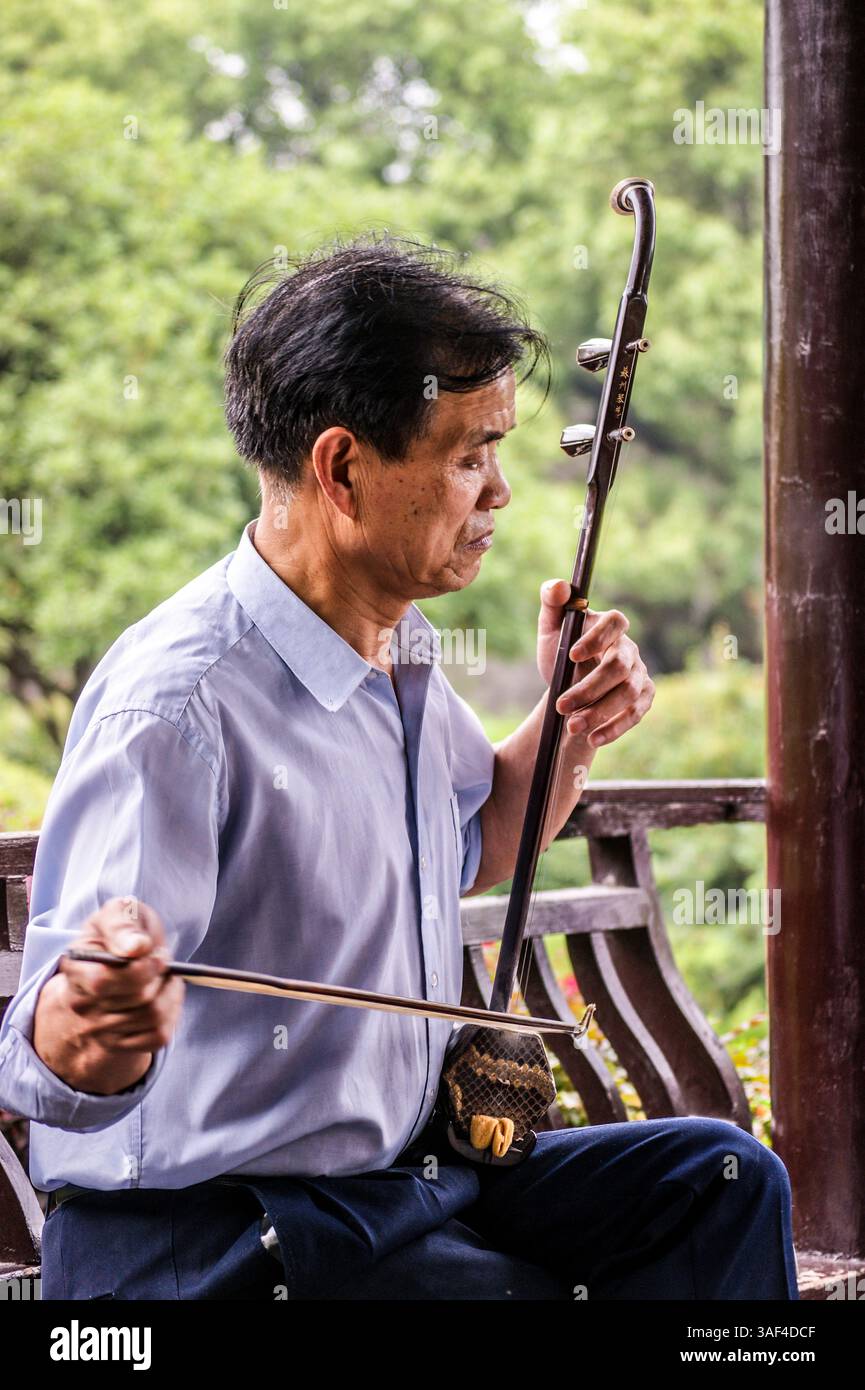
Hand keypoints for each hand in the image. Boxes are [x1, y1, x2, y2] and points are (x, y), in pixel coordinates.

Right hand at [33, 896, 183, 1094]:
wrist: (113, 966)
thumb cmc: (118, 935)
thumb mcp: (117, 913)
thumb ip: (122, 924)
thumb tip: (137, 947)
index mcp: (76, 969)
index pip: (102, 983)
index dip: (138, 970)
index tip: (157, 953)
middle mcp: (81, 1005)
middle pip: (137, 999)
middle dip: (160, 975)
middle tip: (162, 958)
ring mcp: (100, 1029)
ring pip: (152, 1016)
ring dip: (170, 990)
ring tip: (165, 974)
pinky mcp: (122, 1044)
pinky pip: (159, 1035)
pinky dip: (173, 1011)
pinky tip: (167, 994)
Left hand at [537, 579, 654, 748]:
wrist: (568, 687)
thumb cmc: (559, 651)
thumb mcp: (549, 628)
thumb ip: (551, 602)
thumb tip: (560, 586)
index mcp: (610, 626)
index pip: (615, 623)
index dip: (597, 638)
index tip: (571, 655)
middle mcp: (629, 648)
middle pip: (619, 667)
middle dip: (589, 689)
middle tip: (561, 706)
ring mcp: (639, 674)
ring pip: (628, 693)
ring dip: (600, 712)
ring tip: (572, 726)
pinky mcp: (643, 698)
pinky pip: (636, 713)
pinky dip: (615, 728)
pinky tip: (593, 739)